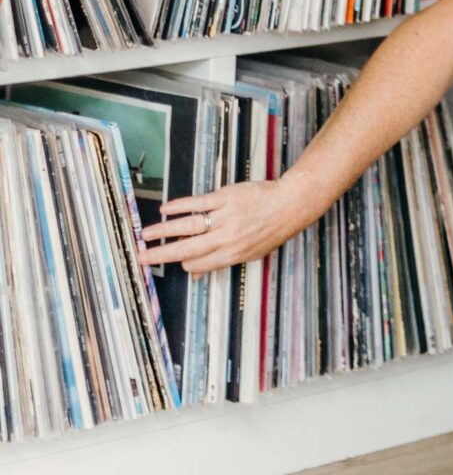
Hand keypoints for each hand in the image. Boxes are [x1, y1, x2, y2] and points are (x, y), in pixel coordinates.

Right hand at [139, 176, 314, 275]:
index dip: (182, 263)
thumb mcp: (249, 254)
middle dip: (161, 254)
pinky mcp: (226, 198)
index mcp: (231, 254)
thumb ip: (220, 263)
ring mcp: (225, 217)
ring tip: (145, 234)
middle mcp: (226, 238)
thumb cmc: (270, 231)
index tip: (167, 262)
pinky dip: (179, 206)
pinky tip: (165, 209)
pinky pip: (198, 203)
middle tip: (141, 257)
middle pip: (187, 248)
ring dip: (164, 231)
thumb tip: (194, 276)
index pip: (197, 264)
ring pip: (188, 226)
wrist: (289, 205)